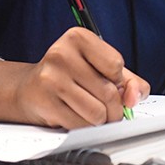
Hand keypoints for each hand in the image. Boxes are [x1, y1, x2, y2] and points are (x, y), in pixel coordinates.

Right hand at [14, 27, 149, 128]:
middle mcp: (62, 54)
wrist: (29, 88)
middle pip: (109, 93)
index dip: (118, 81)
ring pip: (97, 113)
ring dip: (101, 120)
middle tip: (108, 108)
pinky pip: (80, 125)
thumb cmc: (70, 76)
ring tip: (91, 112)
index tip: (109, 82)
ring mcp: (51, 79)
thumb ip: (129, 81)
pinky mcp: (46, 103)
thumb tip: (134, 96)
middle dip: (115, 108)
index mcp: (78, 37)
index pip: (116, 65)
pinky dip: (85, 126)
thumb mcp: (101, 68)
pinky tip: (75, 116)